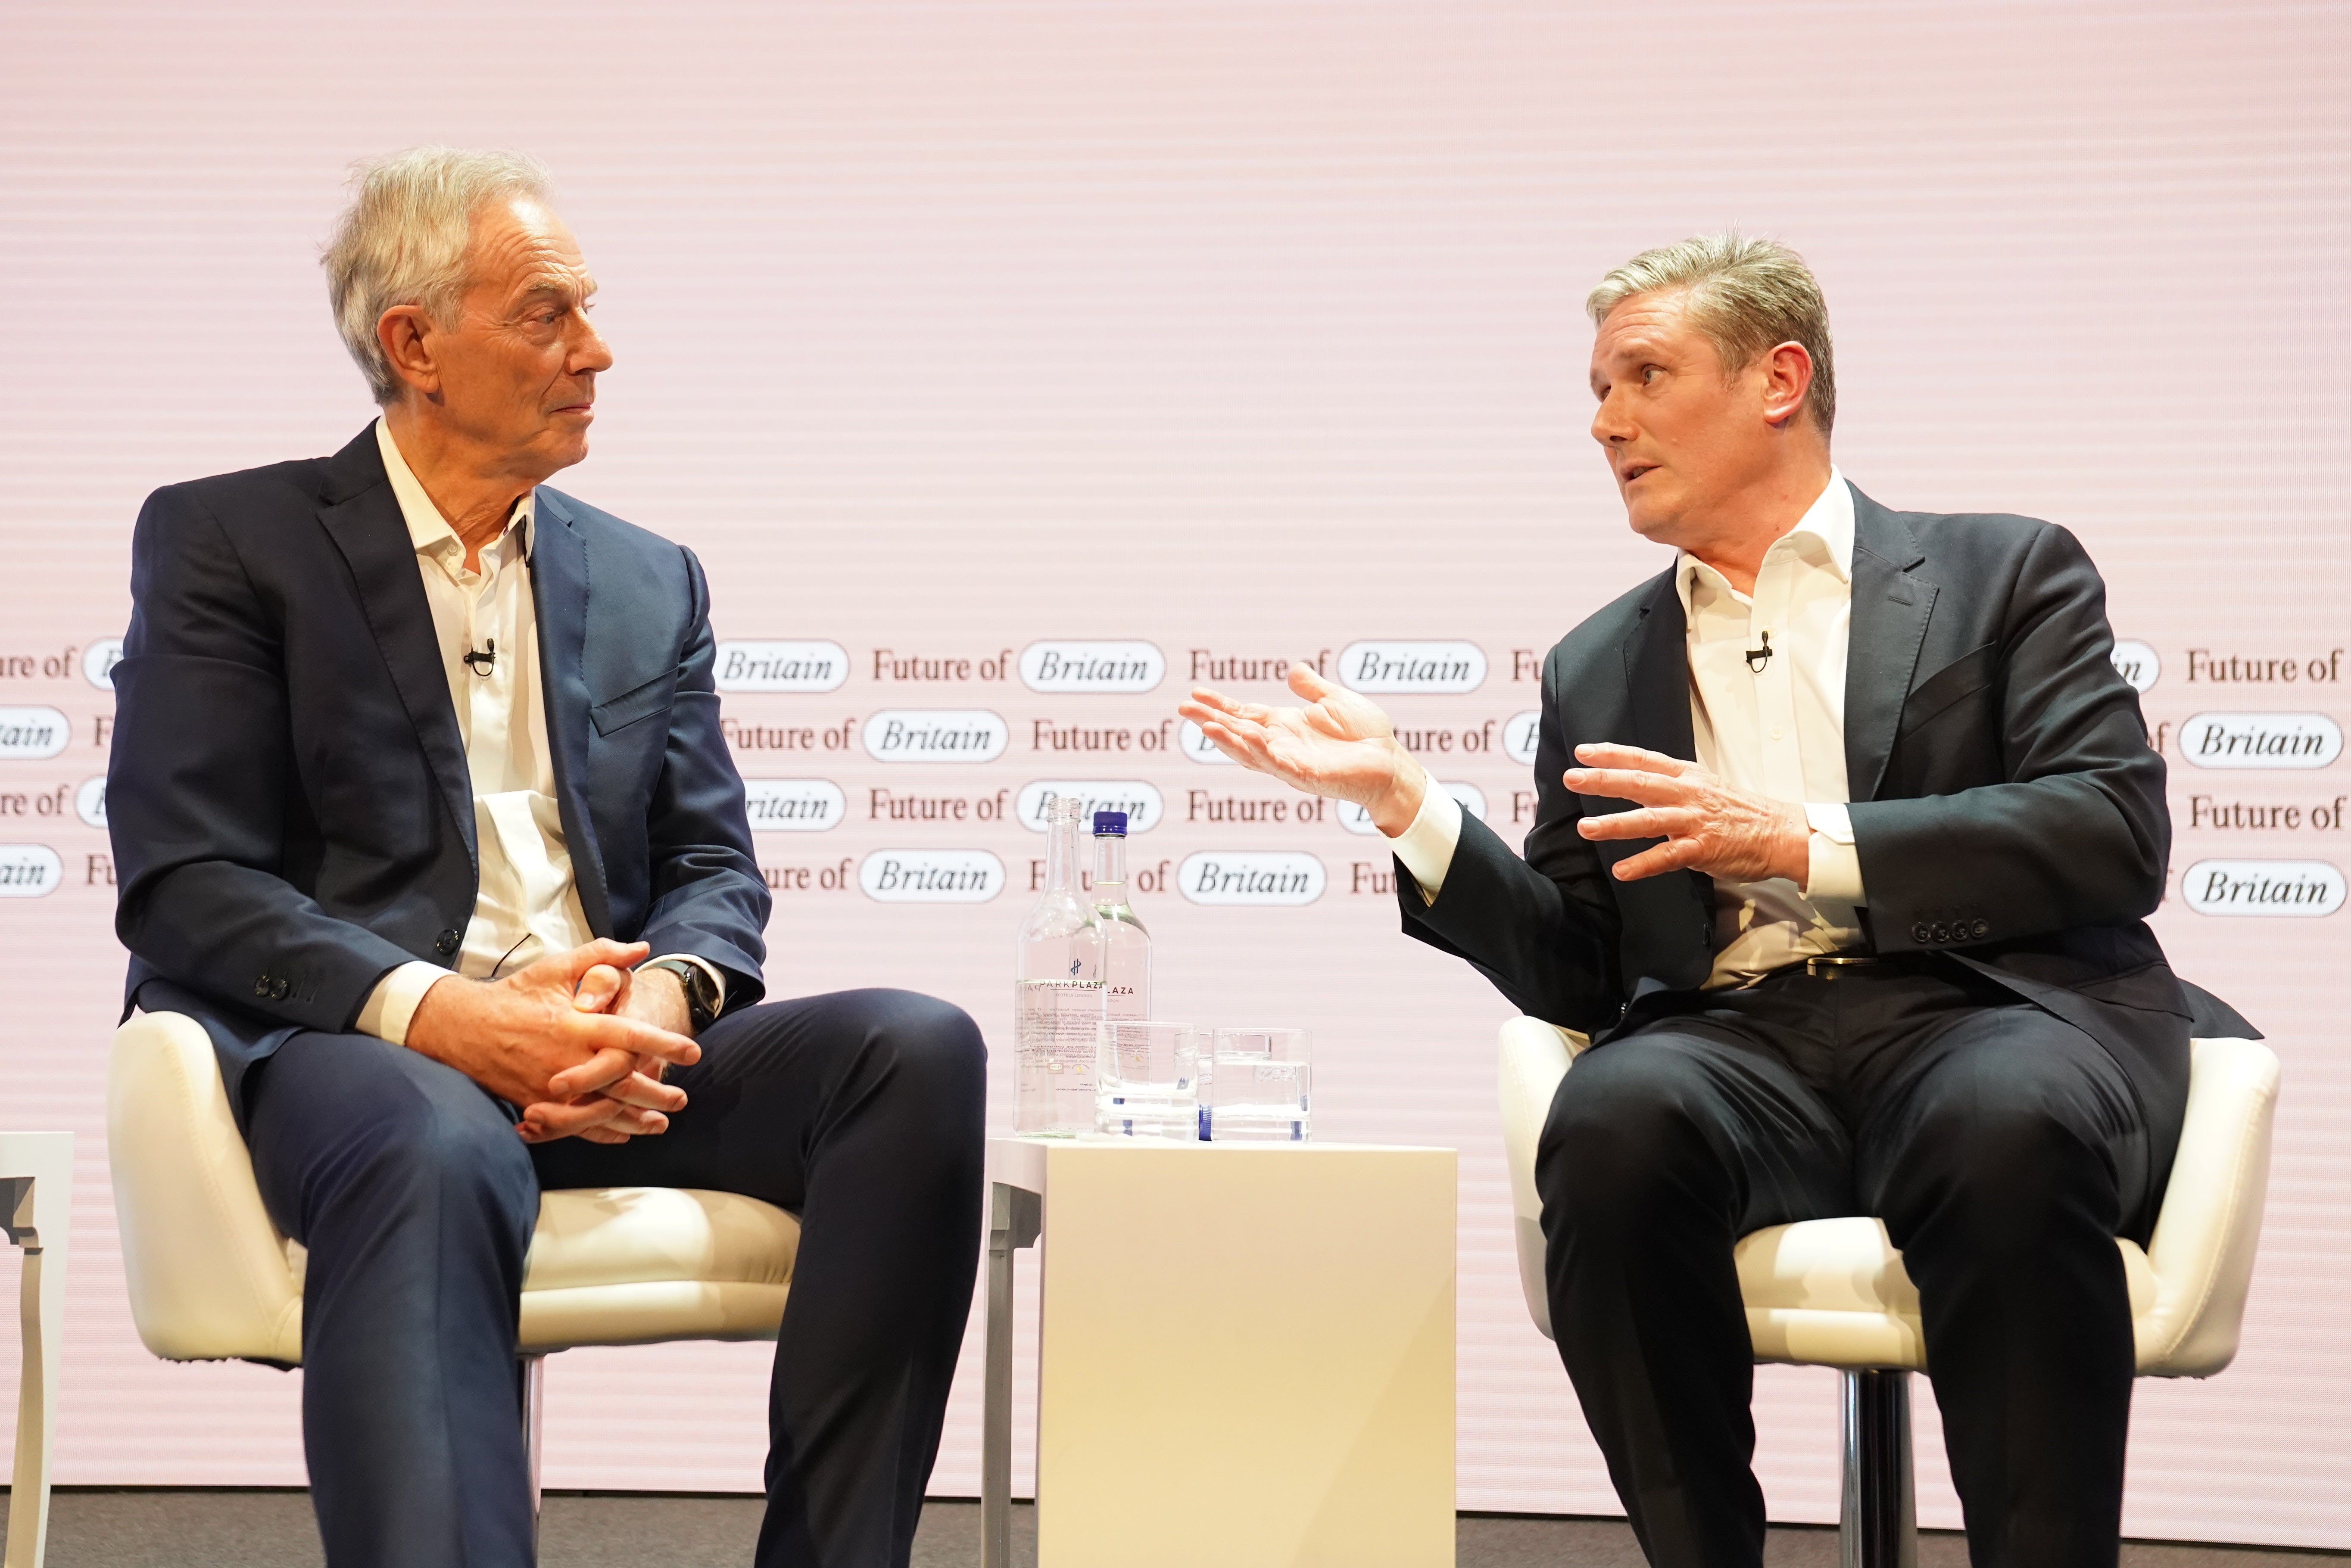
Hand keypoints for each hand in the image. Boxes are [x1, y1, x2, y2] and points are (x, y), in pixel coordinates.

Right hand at [403, 940, 699, 1143]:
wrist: (462, 1026)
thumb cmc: (515, 994)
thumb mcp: (555, 967)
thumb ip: (600, 956)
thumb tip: (641, 948)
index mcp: (575, 1024)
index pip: (628, 1036)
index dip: (663, 1044)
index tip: (693, 1052)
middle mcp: (566, 1058)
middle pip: (622, 1081)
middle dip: (656, 1093)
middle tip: (682, 1099)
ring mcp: (550, 1086)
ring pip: (602, 1110)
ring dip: (634, 1120)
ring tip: (661, 1123)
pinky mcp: (536, 1104)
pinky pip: (575, 1126)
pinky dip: (601, 1133)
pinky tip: (622, 1135)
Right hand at [1177, 664, 1427, 834]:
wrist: (1392, 762)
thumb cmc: (1366, 735)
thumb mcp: (1336, 701)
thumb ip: (1312, 689)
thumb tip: (1293, 670)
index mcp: (1286, 727)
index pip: (1245, 714)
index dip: (1220, 705)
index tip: (1195, 693)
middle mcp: (1283, 745)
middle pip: (1239, 733)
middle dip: (1211, 720)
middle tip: (1183, 708)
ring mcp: (1292, 762)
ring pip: (1252, 753)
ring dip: (1229, 741)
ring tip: (1206, 726)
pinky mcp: (1309, 776)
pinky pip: (1280, 765)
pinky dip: (1263, 753)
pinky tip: (1249, 738)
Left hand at [1565, 743, 1809, 884]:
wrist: (1780, 832)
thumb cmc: (1740, 812)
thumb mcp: (1705, 787)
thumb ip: (1671, 786)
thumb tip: (1638, 786)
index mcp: (1686, 777)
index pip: (1644, 759)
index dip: (1612, 753)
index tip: (1583, 751)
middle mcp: (1687, 794)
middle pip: (1640, 783)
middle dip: (1603, 780)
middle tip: (1572, 778)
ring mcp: (1695, 821)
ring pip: (1649, 819)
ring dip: (1615, 824)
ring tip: (1585, 828)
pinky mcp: (1703, 848)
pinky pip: (1669, 856)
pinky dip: (1644, 863)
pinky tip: (1622, 870)